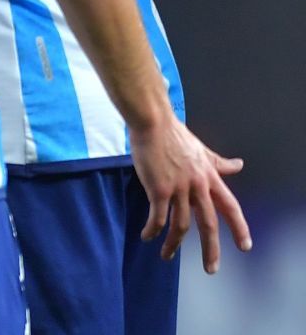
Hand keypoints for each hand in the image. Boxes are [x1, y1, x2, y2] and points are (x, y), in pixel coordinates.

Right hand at [131, 117, 251, 272]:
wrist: (153, 122)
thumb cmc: (174, 133)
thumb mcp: (201, 149)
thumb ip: (218, 162)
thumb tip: (239, 165)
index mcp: (209, 177)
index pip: (230, 207)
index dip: (239, 227)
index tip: (244, 246)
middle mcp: (198, 186)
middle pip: (209, 224)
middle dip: (211, 249)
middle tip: (211, 268)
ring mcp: (179, 188)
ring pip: (181, 225)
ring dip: (174, 244)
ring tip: (166, 256)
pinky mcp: (158, 189)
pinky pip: (158, 217)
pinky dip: (153, 230)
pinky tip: (146, 236)